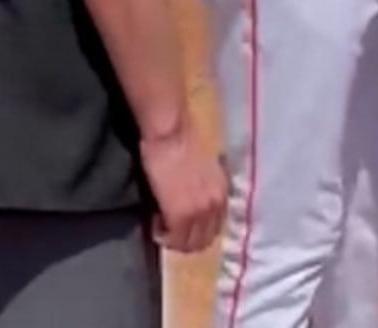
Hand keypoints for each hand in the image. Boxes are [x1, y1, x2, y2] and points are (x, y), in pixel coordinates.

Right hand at [139, 122, 227, 253]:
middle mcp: (216, 205)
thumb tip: (193, 199)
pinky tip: (154, 225)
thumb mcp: (204, 168)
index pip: (216, 225)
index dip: (198, 229)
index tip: (183, 225)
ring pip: (191, 244)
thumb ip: (204, 187)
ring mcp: (200, 213)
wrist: (171, 134)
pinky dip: (163, 236)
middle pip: (205, 239)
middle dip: (187, 240)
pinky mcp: (180, 216)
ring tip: (161, 228)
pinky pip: (174, 239)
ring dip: (175, 240)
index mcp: (223, 192)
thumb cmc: (182, 142)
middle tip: (170, 231)